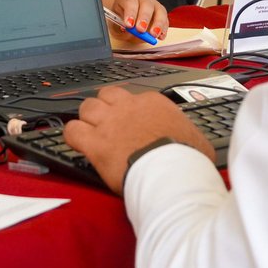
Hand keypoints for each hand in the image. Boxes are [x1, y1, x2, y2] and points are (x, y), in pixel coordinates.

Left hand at [64, 86, 214, 193]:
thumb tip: (196, 142)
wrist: (171, 171)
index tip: (131, 124)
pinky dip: (72, 135)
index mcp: (152, 103)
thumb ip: (189, 134)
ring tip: (89, 131)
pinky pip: (72, 131)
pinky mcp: (95, 144)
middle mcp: (128, 107)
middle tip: (106, 122)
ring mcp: (109, 123)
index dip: (129, 111)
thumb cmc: (186, 158)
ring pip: (86, 107)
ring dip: (87, 119)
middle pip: (106, 95)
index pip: (133, 97)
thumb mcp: (196, 139)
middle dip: (104, 107)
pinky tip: (76, 142)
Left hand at [111, 0, 168, 39]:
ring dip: (158, 24)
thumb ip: (119, 24)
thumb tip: (126, 32)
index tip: (128, 25)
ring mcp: (155, 4)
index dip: (130, 13)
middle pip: (147, 5)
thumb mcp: (115, 15)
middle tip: (141, 30)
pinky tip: (161, 36)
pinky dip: (164, 29)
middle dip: (144, 18)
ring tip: (153, 35)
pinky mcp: (162, 12)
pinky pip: (166, 19)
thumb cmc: (123, 9)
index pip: (130, 2)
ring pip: (160, 11)